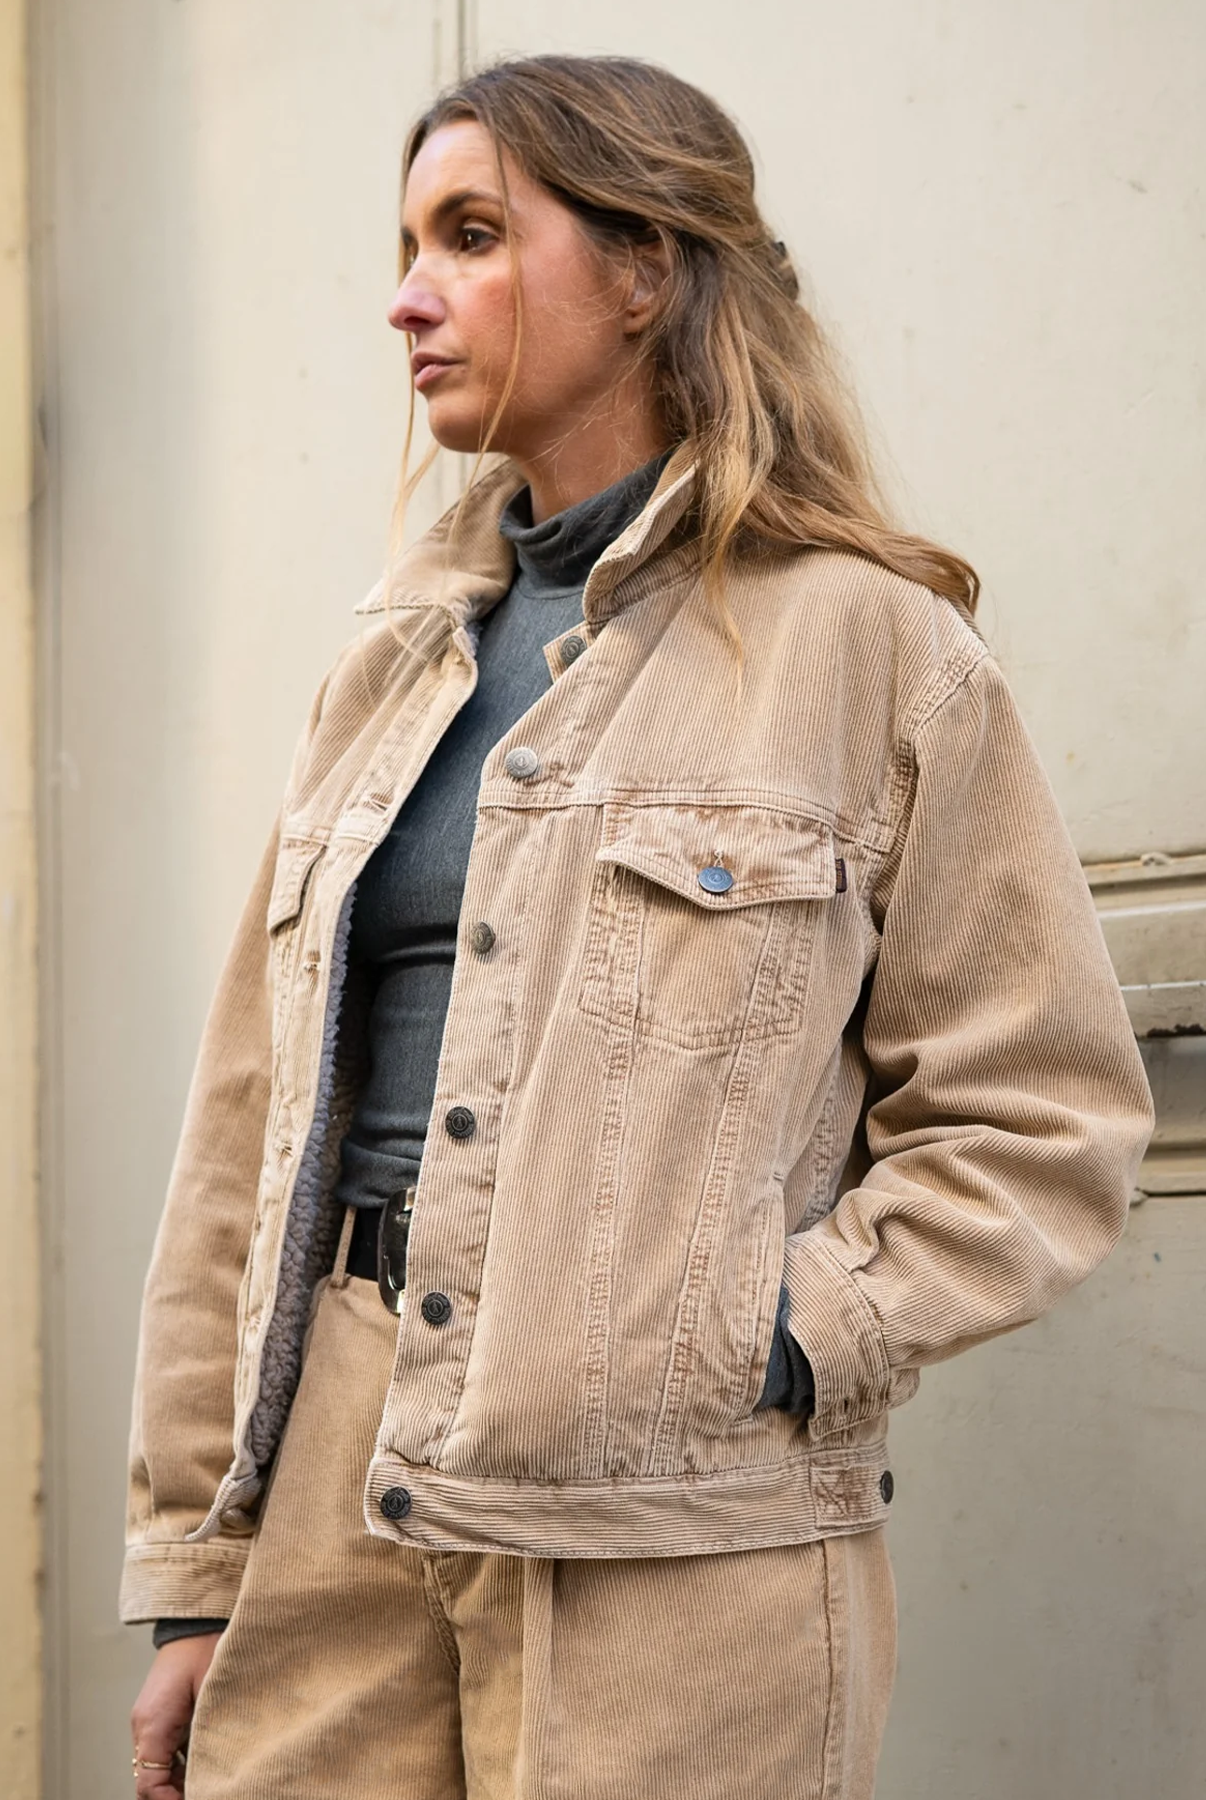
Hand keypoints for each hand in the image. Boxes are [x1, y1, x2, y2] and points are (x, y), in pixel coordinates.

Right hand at [130, 1634, 221, 1796]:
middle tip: (207, 1792)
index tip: (201, 1797)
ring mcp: (148, 1720)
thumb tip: (216, 1768)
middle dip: (174, 1794)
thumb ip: (208, 1736)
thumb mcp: (212, 1696)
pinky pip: (162, 1752)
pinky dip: (179, 1764)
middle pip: (149, 1781)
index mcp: (152, 1724)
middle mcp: (144, 1726)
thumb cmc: (208, 1650)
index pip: (149, 1784)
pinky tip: (204, 1763)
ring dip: (177, 1781)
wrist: (198, 1621)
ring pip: (156, 1769)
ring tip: (208, 1782)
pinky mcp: (158, 1715)